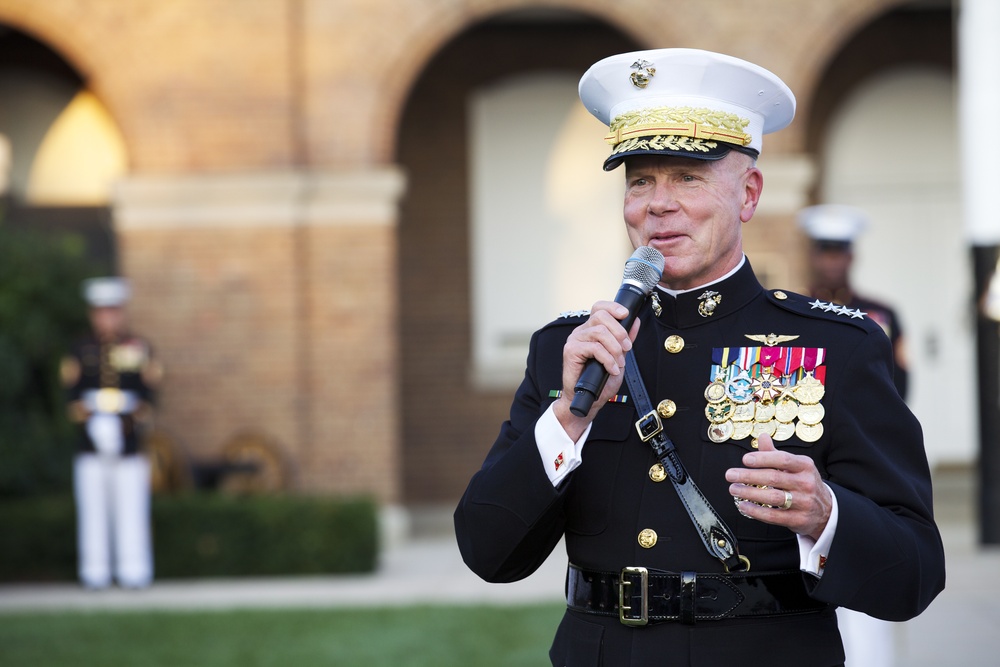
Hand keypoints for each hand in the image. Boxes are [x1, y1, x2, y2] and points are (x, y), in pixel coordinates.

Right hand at [553, 301, 639, 438]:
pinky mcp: (571, 351)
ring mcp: (575, 340)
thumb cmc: (599, 380)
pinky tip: (611, 369)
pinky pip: (594, 348)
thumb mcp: (618, 357)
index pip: (599, 308)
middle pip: (601, 316)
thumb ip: (625, 339)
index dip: (613, 307)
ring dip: (615, 349)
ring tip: (618, 363)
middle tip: (627, 348)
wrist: (588, 399)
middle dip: (619, 331)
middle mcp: (581, 332)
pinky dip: (608, 359)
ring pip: (599, 332)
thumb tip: (635, 322)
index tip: (626, 314)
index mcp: (591, 330)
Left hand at [725, 433, 832, 540]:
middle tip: (730, 475)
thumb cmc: (803, 483)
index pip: (783, 459)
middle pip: (774, 478)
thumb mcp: (795, 466)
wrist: (827, 510)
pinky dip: (756, 511)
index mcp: (805, 466)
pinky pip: (774, 516)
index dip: (763, 458)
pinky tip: (744, 506)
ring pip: (773, 497)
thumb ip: (775, 454)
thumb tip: (762, 436)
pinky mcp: (799, 520)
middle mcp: (806, 483)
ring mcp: (804, 503)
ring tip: (733, 489)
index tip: (745, 459)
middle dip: (749, 476)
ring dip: (750, 493)